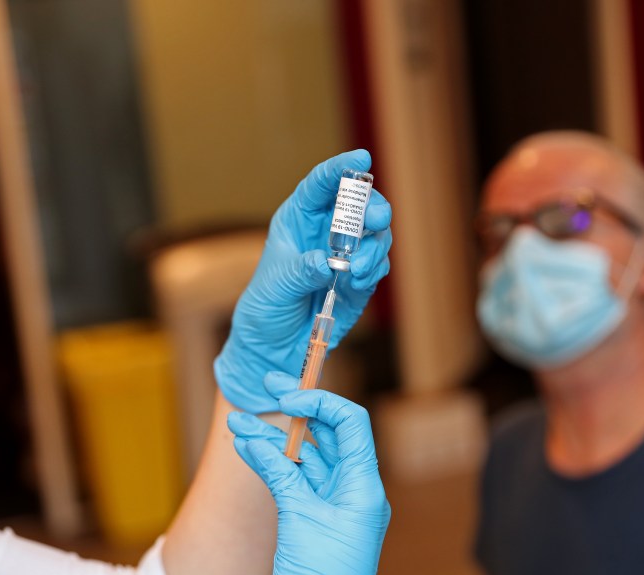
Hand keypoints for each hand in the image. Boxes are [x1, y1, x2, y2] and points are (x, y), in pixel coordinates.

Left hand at [214, 149, 392, 412]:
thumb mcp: (275, 286)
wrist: (274, 347)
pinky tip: (356, 281)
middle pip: (359, 206)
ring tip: (355, 270)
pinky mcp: (359, 280)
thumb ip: (301, 271)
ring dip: (373, 248)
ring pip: (376, 236)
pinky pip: (377, 266)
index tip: (361, 159)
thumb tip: (327, 261)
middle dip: (372, 209)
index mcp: (299, 219)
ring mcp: (346, 255)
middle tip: (375, 222)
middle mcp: (326, 231)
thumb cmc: (265, 308)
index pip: (321, 184)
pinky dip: (373, 270)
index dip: (341, 168)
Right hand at [227, 371, 390, 574]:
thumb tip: (251, 436)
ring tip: (240, 422)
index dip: (319, 403)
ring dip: (276, 439)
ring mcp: (336, 505)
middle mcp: (354, 490)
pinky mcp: (317, 519)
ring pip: (308, 458)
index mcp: (364, 486)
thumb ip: (277, 470)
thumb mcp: (298, 516)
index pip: (350, 424)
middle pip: (328, 436)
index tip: (286, 398)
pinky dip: (275, 464)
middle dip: (295, 412)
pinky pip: (298, 481)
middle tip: (267, 385)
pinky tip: (249, 448)